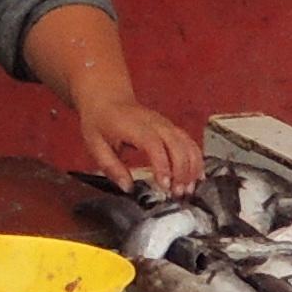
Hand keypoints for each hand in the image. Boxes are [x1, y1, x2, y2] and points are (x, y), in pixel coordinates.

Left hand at [76, 93, 200, 192]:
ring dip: (191, 167)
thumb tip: (127, 187)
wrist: (108, 98)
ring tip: (188, 189)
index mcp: (134, 127)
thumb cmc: (101, 121)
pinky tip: (197, 176)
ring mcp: (165, 124)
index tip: (164, 184)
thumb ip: (111, 167)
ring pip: (187, 143)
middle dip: (181, 171)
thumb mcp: (95, 145)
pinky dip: (196, 159)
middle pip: (177, 145)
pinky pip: (189, 142)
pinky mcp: (171, 128)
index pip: (154, 145)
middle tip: (178, 193)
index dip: (162, 165)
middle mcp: (154, 123)